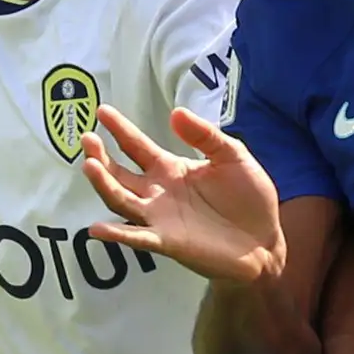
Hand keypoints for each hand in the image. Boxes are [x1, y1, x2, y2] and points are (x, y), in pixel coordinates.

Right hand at [81, 107, 286, 287]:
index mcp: (171, 169)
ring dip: (104, 185)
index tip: (102, 110)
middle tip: (87, 139)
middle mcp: (158, 193)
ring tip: (90, 167)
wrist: (265, 241)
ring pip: (122, 201)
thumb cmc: (249, 199)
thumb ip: (205, 136)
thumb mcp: (233, 156)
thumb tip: (176, 112)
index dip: (120, 129)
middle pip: (120, 174)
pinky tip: (97, 228)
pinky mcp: (168, 242)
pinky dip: (118, 234)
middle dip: (101, 157)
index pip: (137, 146)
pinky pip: (138, 237)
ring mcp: (160, 218)